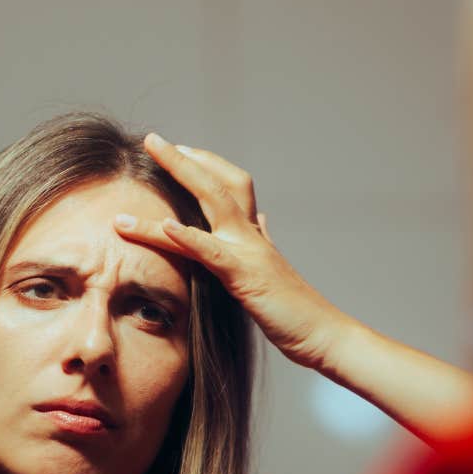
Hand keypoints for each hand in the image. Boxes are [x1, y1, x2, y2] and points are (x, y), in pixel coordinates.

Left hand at [117, 133, 346, 370]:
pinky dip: (187, 237)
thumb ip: (264, 241)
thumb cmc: (296, 310)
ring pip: (210, 203)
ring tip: (149, 159)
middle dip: (183, 158)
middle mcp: (250, 236)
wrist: (323, 334)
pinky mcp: (244, 277)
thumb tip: (262, 220)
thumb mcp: (273, 269)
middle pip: (217, 182)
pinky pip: (211, 253)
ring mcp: (248, 252)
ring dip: (179, 177)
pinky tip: (166, 225)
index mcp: (253, 235)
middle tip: (153, 139)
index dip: (205, 165)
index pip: (230, 186)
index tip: (179, 150)